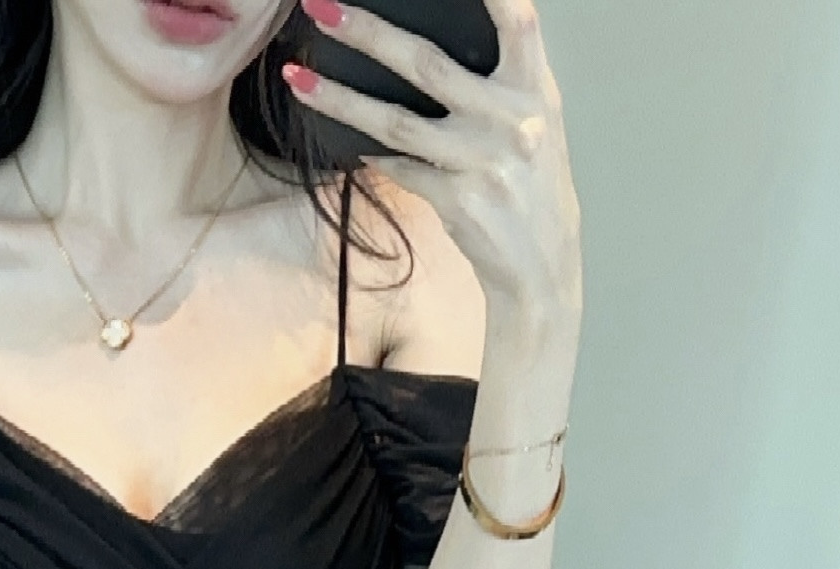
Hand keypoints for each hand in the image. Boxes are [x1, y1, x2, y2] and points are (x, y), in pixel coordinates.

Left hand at [285, 0, 580, 330]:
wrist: (542, 271)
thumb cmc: (533, 189)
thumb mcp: (536, 125)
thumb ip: (503, 81)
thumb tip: (430, 47)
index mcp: (536, 91)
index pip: (517, 21)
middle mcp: (513, 121)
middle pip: (426, 63)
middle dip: (366, 31)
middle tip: (319, 5)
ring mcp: (483, 162)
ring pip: (396, 121)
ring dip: (340, 99)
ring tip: (297, 78)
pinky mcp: (458, 201)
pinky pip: (400, 168)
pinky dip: (373, 156)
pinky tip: (351, 146)